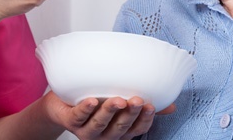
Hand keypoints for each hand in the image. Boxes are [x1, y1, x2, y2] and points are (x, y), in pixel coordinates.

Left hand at [44, 92, 174, 139]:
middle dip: (129, 115)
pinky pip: (78, 117)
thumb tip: (170, 105)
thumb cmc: (93, 99)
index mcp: (118, 129)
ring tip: (117, 100)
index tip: (150, 106)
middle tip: (136, 100)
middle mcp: (104, 133)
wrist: (61, 102)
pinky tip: (91, 100)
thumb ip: (142, 104)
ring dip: (109, 112)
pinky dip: (85, 109)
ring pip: (99, 124)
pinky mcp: (71, 120)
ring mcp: (87, 128)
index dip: (144, 119)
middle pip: (119, 127)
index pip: (136, 129)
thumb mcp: (119, 100)